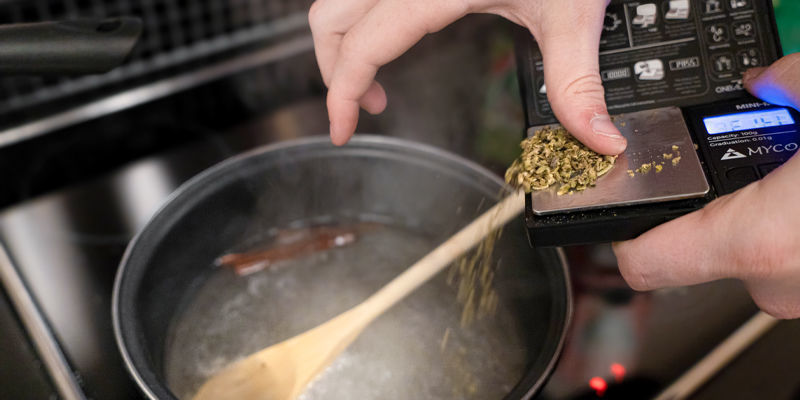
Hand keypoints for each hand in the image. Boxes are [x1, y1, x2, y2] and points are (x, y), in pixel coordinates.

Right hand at [308, 0, 626, 154]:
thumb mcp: (571, 13)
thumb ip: (578, 81)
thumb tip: (599, 139)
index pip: (363, 44)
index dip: (341, 92)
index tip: (341, 130)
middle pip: (330, 18)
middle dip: (333, 70)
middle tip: (359, 110)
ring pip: (339, 0)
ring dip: (342, 42)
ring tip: (373, 84)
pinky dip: (359, 21)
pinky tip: (390, 40)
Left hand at [613, 53, 799, 318]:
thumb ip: (790, 84)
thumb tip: (769, 80)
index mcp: (760, 241)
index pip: (646, 263)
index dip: (629, 233)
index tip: (627, 206)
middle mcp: (783, 282)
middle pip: (706, 254)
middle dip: (720, 210)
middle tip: (745, 169)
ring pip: (760, 258)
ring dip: (769, 217)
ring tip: (796, 178)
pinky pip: (799, 262)